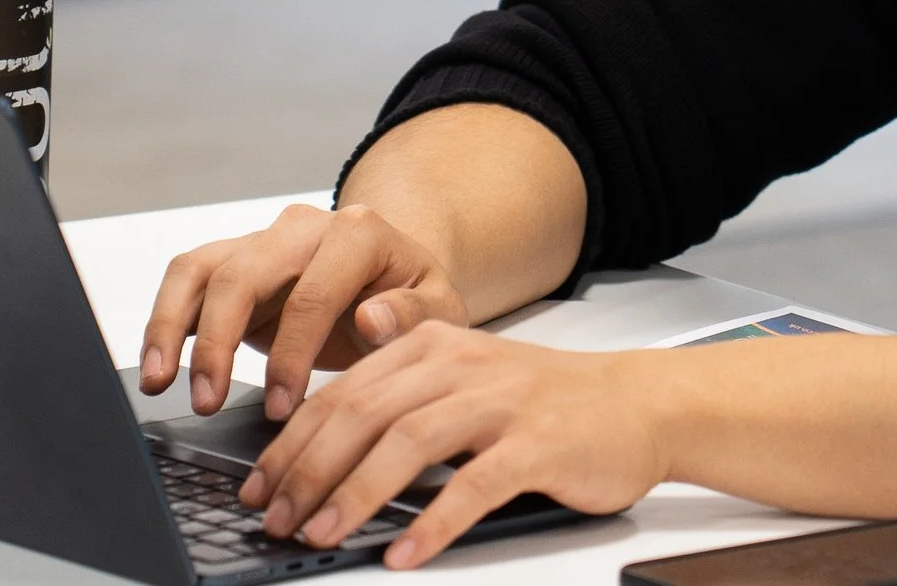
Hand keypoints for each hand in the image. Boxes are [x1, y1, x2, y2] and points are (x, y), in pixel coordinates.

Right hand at [139, 203, 469, 418]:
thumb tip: (373, 318)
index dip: (292, 352)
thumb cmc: (416, 298)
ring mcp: (263, 241)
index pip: (314, 291)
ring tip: (161, 383)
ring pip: (201, 268)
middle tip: (209, 401)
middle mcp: (303, 228)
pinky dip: (165, 321)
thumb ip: (413, 315)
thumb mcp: (439, 310)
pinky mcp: (234, 263)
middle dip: (219, 340)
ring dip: (174, 326)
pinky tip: (158, 367)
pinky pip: (187, 281)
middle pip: (244, 272)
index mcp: (359, 233)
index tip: (282, 407)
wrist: (396, 276)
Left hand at [239, 320, 666, 568]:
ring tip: (322, 533)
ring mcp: (502, 402)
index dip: (293, 442)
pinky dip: (432, 522)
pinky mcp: (538, 443)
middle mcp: (461, 364)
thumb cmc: (545, 404)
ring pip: (408, 442)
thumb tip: (317, 442)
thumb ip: (399, 399)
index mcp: (432, 345)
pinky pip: (474, 485)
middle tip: (275, 518)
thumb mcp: (463, 382)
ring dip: (355, 493)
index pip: (343, 391)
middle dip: (308, 470)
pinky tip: (404, 552)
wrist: (637, 405)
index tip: (259, 487)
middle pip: (364, 413)